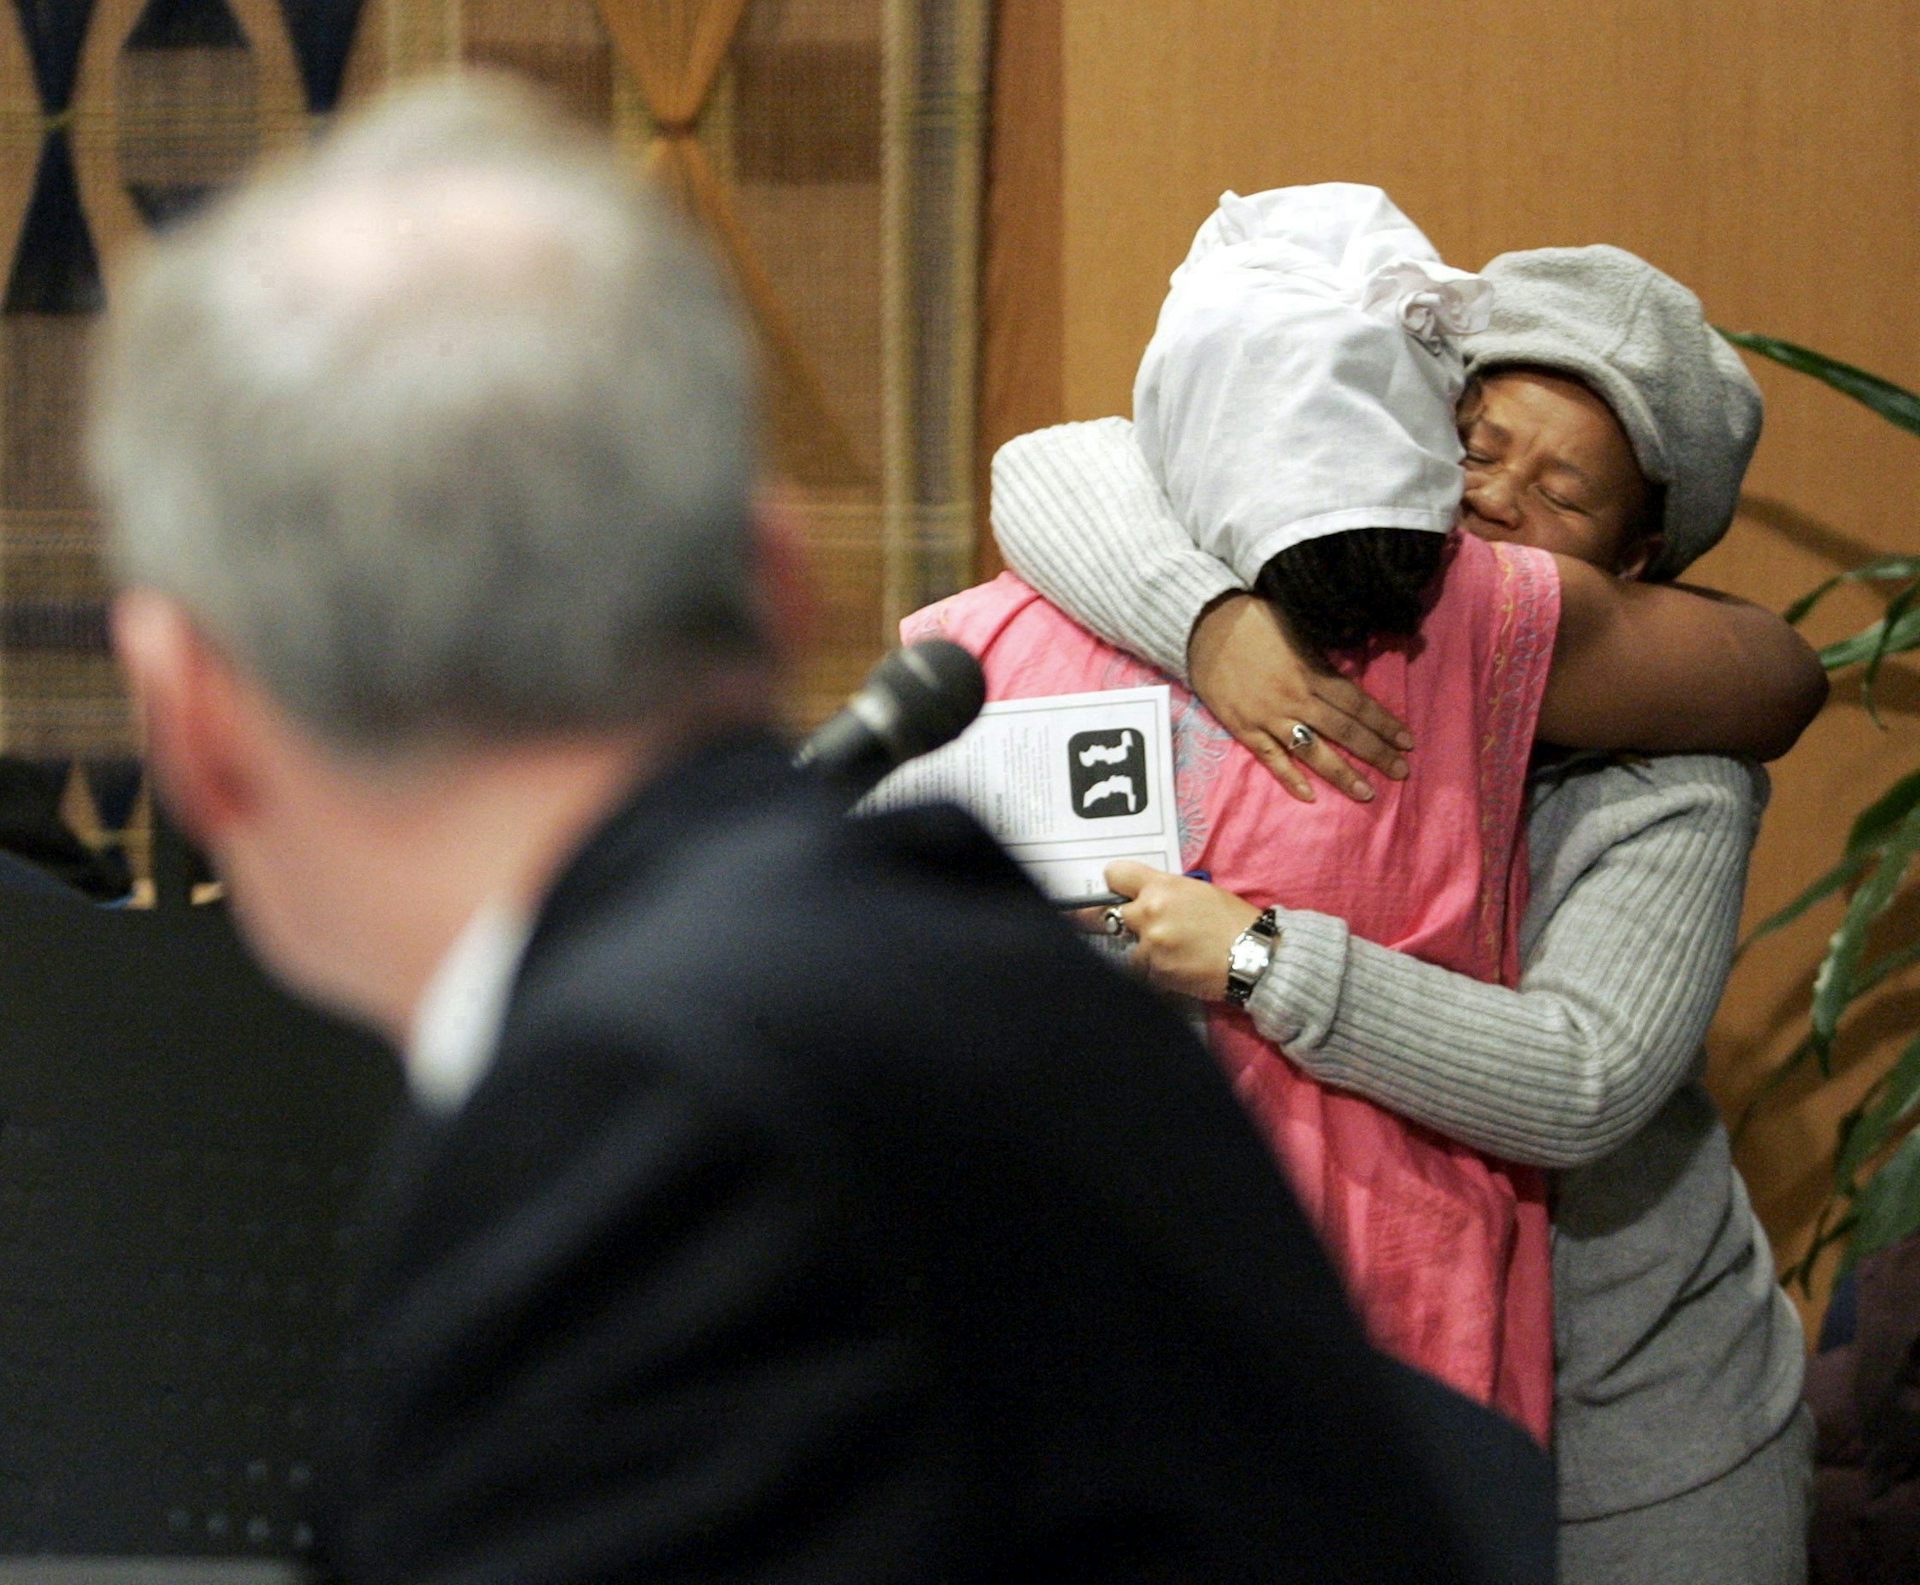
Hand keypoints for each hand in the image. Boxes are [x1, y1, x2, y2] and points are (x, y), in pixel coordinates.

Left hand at [1103, 860, 1260, 1001]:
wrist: (1254, 955)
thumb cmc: (1233, 920)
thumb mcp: (1199, 891)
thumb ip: (1165, 891)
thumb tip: (1143, 898)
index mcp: (1162, 887)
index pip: (1115, 874)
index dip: (1116, 884)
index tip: (1120, 893)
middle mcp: (1150, 912)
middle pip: (1111, 915)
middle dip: (1129, 922)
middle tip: (1150, 929)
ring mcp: (1151, 944)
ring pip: (1130, 949)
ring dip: (1146, 952)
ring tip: (1177, 953)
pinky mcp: (1156, 971)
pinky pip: (1146, 971)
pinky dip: (1159, 971)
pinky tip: (1182, 967)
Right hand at [1186, 593, 1411, 802]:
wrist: (1204, 625)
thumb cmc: (1254, 621)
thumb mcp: (1298, 629)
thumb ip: (1321, 658)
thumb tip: (1346, 675)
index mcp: (1312, 672)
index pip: (1357, 703)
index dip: (1384, 723)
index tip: (1407, 741)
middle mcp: (1296, 699)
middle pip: (1344, 731)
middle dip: (1375, 753)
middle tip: (1401, 772)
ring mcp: (1269, 717)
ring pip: (1313, 751)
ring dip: (1341, 774)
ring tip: (1366, 793)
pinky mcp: (1244, 728)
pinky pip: (1271, 758)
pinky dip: (1290, 777)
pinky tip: (1310, 796)